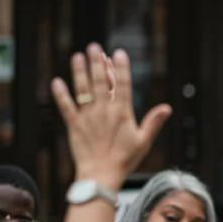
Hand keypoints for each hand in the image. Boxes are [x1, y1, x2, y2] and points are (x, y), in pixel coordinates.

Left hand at [51, 44, 171, 188]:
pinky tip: (56, 82)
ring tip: (78, 56)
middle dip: (97, 63)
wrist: (101, 174)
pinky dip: (60, 94)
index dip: (121, 68)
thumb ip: (153, 122)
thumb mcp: (144, 141)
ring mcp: (87, 116)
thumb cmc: (125, 160)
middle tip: (95, 47)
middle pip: (100, 81)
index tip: (119, 53)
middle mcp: (103, 111)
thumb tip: (166, 108)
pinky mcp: (74, 125)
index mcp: (122, 113)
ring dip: (79, 71)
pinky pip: (66, 106)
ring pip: (82, 89)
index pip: (122, 85)